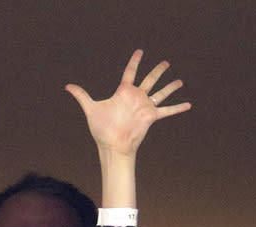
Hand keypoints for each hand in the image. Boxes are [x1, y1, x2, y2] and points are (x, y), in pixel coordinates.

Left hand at [65, 49, 189, 158]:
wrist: (113, 146)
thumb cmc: (102, 130)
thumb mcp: (91, 109)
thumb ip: (82, 96)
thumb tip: (67, 86)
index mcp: (123, 92)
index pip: (130, 72)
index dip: (134, 61)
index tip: (140, 51)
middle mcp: (136, 98)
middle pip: (149, 79)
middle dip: (157, 71)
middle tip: (165, 62)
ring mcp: (145, 107)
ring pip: (160, 93)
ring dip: (170, 87)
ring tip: (180, 80)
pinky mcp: (151, 116)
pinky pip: (167, 110)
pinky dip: (178, 108)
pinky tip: (188, 104)